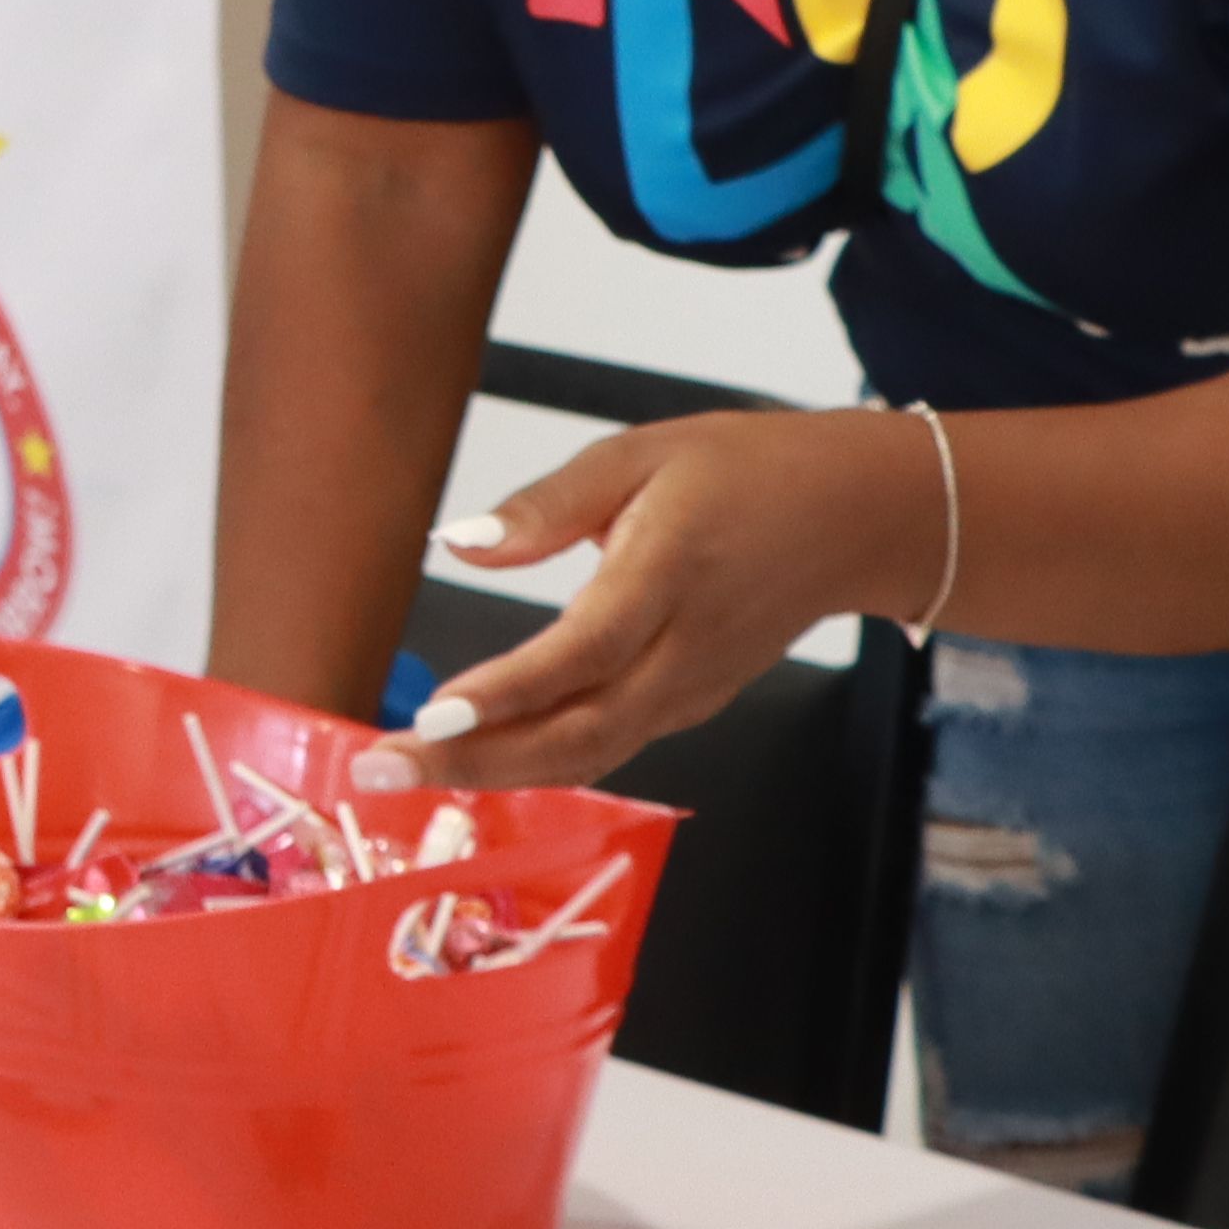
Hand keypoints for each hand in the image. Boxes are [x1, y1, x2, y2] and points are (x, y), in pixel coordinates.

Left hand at [388, 407, 949, 785]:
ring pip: (588, 754)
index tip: (433, 719)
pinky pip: (604, 748)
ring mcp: (689, 689)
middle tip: (378, 768)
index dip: (509, 693)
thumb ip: (546, 503)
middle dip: (472, 763)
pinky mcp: (686, 704)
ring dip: (491, 774)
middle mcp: (682, 650)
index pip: (585, 650)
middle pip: (577, 731)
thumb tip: (462, 540)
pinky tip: (467, 761)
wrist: (849, 519)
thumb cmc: (743, 473)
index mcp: (670, 573)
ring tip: (398, 773)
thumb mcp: (639, 453)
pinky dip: (535, 764)